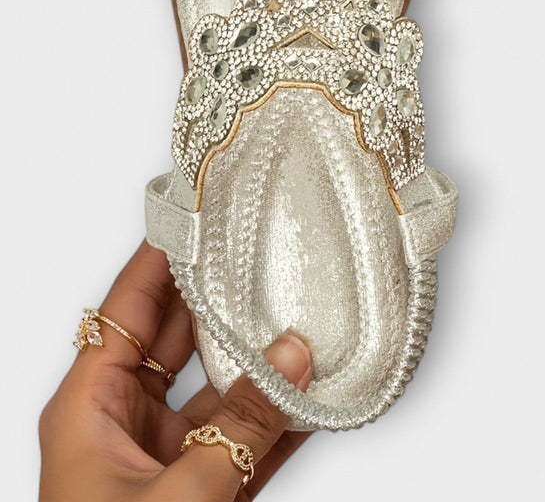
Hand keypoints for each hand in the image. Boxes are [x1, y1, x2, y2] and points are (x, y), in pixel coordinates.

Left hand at [39, 242, 312, 500]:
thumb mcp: (178, 494)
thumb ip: (241, 425)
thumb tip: (293, 359)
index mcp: (90, 409)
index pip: (128, 308)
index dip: (161, 257)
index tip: (199, 211)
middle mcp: (124, 422)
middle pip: (176, 335)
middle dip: (220, 296)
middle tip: (261, 252)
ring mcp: (163, 455)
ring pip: (218, 386)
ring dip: (261, 363)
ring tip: (302, 321)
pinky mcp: (200, 485)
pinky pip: (245, 436)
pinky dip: (280, 417)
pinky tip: (314, 394)